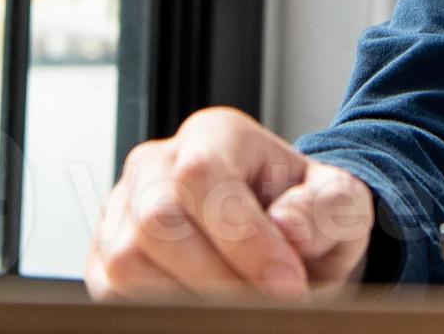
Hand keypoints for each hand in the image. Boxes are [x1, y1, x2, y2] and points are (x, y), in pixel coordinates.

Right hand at [86, 106, 374, 300]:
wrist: (284, 239)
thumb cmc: (306, 215)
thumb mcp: (339, 203)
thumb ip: (326, 207)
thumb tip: (287, 225)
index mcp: (215, 134)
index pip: (204, 175)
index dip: (243, 238)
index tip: (288, 284)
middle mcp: (157, 164)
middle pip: (158, 220)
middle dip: (218, 277)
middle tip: (266, 304)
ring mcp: (122, 210)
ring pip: (128, 262)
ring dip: (189, 298)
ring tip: (240, 308)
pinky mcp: (105, 258)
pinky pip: (112, 291)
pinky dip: (160, 309)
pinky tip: (204, 308)